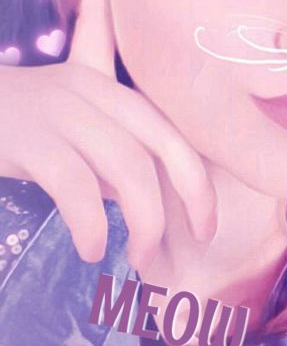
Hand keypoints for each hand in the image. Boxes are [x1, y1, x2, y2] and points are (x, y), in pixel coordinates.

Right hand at [0, 0, 216, 271]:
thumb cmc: (19, 121)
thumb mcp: (75, 126)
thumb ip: (112, 154)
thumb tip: (144, 202)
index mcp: (111, 90)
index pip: (172, 129)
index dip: (199, 177)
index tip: (208, 224)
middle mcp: (95, 92)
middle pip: (161, 142)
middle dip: (192, 193)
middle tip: (198, 239)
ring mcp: (62, 111)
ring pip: (127, 164)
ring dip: (145, 218)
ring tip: (139, 256)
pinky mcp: (29, 138)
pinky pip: (75, 184)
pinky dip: (91, 222)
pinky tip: (90, 248)